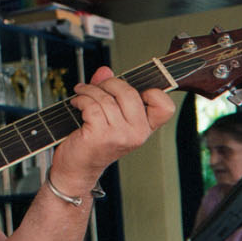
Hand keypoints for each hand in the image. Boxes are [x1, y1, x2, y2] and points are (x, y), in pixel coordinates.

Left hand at [48, 65, 176, 191]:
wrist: (76, 169)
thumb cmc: (92, 143)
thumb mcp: (108, 116)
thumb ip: (109, 92)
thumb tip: (105, 71)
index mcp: (145, 128)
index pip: (165, 107)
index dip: (154, 92)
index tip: (133, 89)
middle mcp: (137, 133)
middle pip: (130, 93)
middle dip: (109, 84)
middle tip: (95, 86)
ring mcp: (120, 136)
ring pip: (107, 98)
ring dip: (89, 91)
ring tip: (81, 94)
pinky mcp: (101, 136)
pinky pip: (92, 105)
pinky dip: (81, 99)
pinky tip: (76, 104)